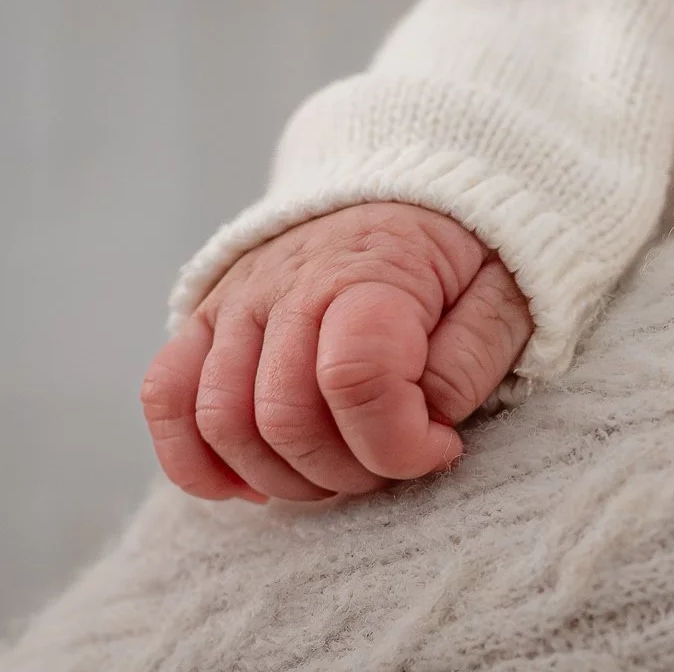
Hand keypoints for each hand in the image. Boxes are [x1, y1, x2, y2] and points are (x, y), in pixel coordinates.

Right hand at [140, 203, 532, 501]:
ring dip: (283, 477)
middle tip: (395, 465)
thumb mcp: (507, 293)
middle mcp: (288, 285)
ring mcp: (237, 301)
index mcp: (371, 272)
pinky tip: (250, 482)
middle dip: (349, 471)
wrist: (410, 191)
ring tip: (340, 469)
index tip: (442, 445)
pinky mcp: (208, 318)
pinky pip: (166, 396)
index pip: (357, 379)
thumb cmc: (465, 254)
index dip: (402, 442)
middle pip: (284, 416)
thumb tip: (424, 420)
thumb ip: (473, 357)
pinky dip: (195, 458)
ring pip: (221, 420)